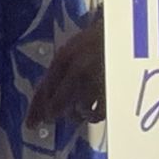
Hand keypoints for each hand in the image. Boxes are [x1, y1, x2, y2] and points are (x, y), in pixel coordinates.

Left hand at [26, 11, 104, 127]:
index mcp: (64, 58)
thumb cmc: (100, 38)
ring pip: (76, 112)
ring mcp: (94, 83)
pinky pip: (97, 115)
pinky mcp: (111, 92)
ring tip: (79, 107)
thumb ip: (59, 69)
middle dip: (53, 114)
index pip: (43, 89)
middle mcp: (76, 71)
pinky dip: (93, 116)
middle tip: (52, 118)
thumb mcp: (73, 47)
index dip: (35, 109)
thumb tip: (45, 96)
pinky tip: (94, 112)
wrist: (127, 35)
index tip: (30, 124)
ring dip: (75, 114)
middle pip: (56, 105)